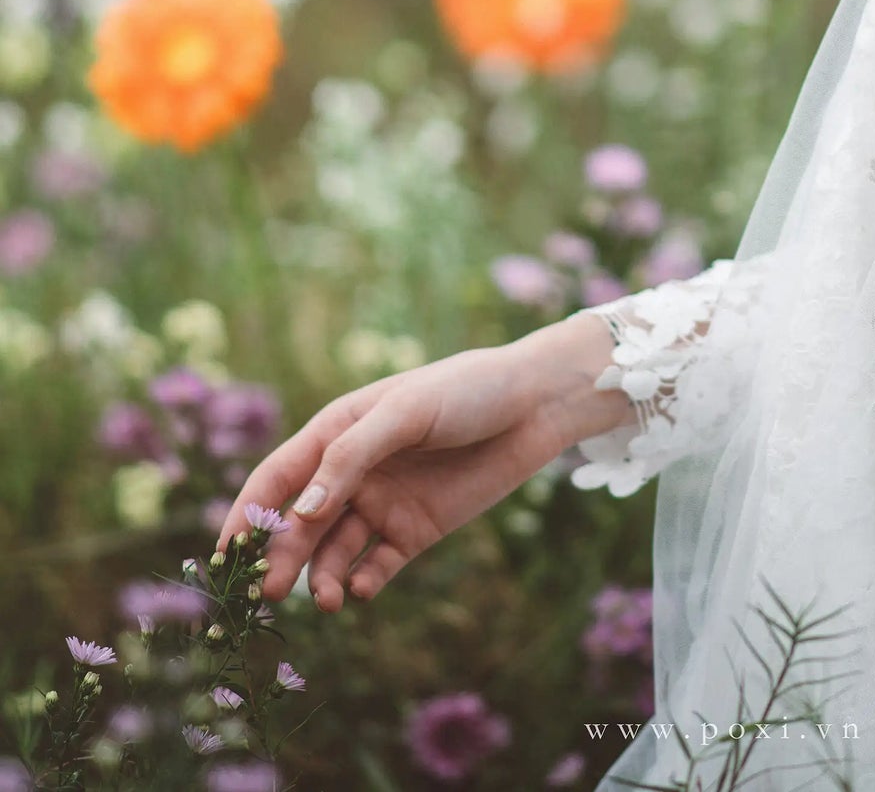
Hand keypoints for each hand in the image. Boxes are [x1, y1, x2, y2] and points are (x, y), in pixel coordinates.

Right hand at [213, 322, 613, 612]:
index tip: (224, 558)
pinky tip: (362, 591)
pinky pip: (376, 565)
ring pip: (333, 553)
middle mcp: (351, 473)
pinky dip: (363, 583)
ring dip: (321, 579)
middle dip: (279, 559)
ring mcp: (382, 503)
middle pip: (299, 525)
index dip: (246, 515)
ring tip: (328, 600)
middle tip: (266, 595)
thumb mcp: (405, 411)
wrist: (533, 404)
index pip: (277, 479)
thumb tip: (301, 511)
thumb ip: (351, 458)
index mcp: (336, 432)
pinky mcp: (414, 530)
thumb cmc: (465, 390)